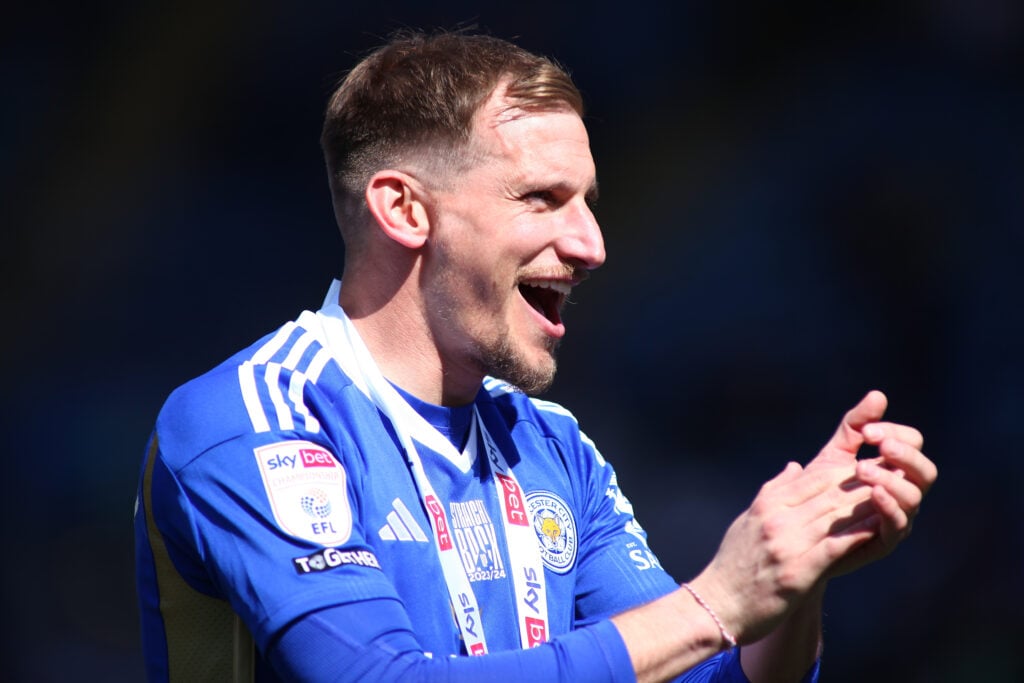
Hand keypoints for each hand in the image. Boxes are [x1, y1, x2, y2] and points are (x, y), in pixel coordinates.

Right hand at [690, 391, 936, 643]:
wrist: (719, 604)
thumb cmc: (734, 564)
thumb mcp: (748, 520)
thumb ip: (772, 492)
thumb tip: (793, 466)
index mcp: (767, 504)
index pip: (813, 477)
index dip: (844, 471)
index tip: (869, 467)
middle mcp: (776, 518)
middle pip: (828, 493)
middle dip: (862, 485)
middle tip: (891, 478)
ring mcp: (786, 543)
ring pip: (836, 516)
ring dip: (867, 507)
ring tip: (894, 500)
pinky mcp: (797, 569)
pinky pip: (834, 546)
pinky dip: (858, 536)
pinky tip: (878, 530)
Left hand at [810, 390, 936, 577]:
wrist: (795, 535)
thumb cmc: (817, 492)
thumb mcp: (833, 454)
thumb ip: (854, 426)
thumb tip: (878, 394)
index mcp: (893, 468)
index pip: (912, 443)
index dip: (895, 433)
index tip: (868, 430)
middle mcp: (900, 492)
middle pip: (925, 471)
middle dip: (905, 455)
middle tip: (879, 444)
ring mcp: (894, 517)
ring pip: (914, 497)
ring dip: (891, 479)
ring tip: (861, 469)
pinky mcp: (882, 541)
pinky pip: (898, 525)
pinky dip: (890, 507)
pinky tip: (873, 493)